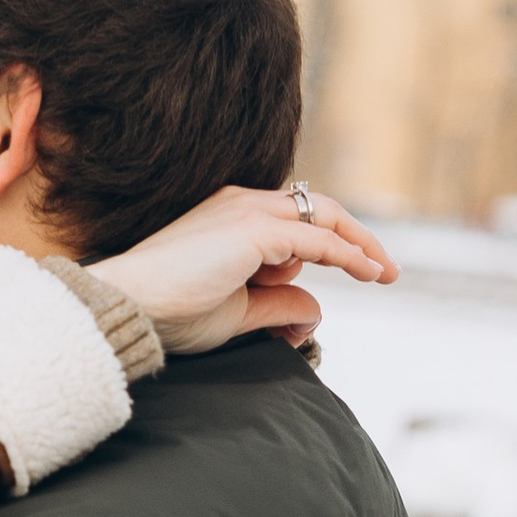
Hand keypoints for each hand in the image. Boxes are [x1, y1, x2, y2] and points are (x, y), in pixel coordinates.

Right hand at [97, 184, 395, 355]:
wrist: (130, 307)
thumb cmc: (171, 312)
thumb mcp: (237, 312)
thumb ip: (278, 304)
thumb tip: (316, 308)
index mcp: (231, 216)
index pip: (295, 218)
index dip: (335, 241)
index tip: (364, 269)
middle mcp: (240, 203)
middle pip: (317, 208)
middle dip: (358, 236)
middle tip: (386, 270)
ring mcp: (246, 212)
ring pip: (322, 215)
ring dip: (358, 243)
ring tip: (384, 273)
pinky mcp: (252, 231)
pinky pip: (316, 240)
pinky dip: (348, 254)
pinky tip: (369, 272)